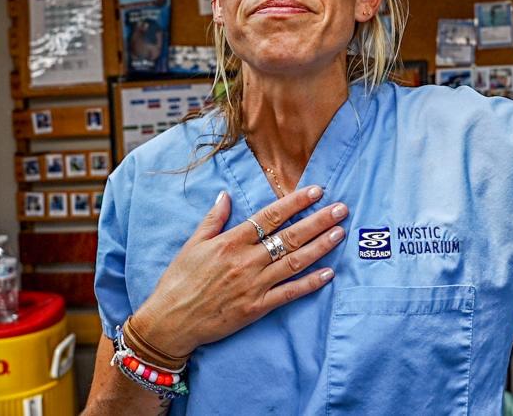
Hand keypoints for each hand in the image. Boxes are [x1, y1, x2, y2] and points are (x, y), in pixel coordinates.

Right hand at [132, 186, 346, 356]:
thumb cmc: (178, 281)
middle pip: (289, 236)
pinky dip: (310, 283)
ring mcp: (253, 285)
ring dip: (320, 246)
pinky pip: (289, 293)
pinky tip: (329, 273)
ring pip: (294, 262)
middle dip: (318, 220)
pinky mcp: (256, 308)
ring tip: (339, 233)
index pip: (270, 216)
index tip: (316, 191)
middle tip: (341, 208)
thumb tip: (225, 195)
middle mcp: (245, 261)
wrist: (170, 321)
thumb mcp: (192, 244)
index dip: (295, 202)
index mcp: (230, 241)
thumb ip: (213, 219)